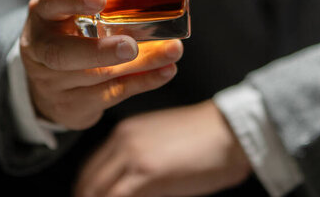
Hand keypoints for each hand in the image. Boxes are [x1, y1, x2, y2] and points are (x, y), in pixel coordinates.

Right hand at [19, 0, 201, 129]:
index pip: (52, 1)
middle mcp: (42, 48)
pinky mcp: (72, 105)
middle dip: (99, 50)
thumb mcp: (93, 9)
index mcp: (45, 13)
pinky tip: (166, 71)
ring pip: (93, 77)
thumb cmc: (81, 30)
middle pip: (62, 53)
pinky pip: (109, 95)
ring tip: (172, 52)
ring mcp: (53, 82)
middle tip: (130, 45)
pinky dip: (141, 82)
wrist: (50, 82)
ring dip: (137, 65)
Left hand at [75, 100, 251, 196]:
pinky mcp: (146, 174)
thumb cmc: (208, 137)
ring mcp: (133, 156)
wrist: (230, 129)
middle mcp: (123, 141)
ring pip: (96, 192)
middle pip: (88, 182)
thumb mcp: (163, 143)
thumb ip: (141, 162)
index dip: (89, 192)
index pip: (92, 168)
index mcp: (126, 132)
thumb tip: (132, 189)